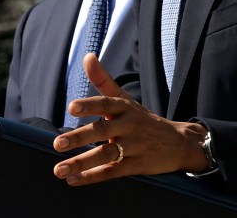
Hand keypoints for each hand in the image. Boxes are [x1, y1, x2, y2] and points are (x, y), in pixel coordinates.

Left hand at [52, 54, 208, 184]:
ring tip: (59, 170)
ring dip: (81, 163)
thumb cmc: (143, 119)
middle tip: (57, 144)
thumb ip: (103, 80)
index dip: (89, 105)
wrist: (179, 143)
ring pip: (105, 155)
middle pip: (102, 131)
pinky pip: (112, 172)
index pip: (106, 103)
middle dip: (79, 138)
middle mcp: (129, 126)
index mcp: (124, 107)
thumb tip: (87, 56)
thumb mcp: (125, 99)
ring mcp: (134, 147)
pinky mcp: (136, 166)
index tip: (72, 107)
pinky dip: (93, 177)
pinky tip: (74, 180)